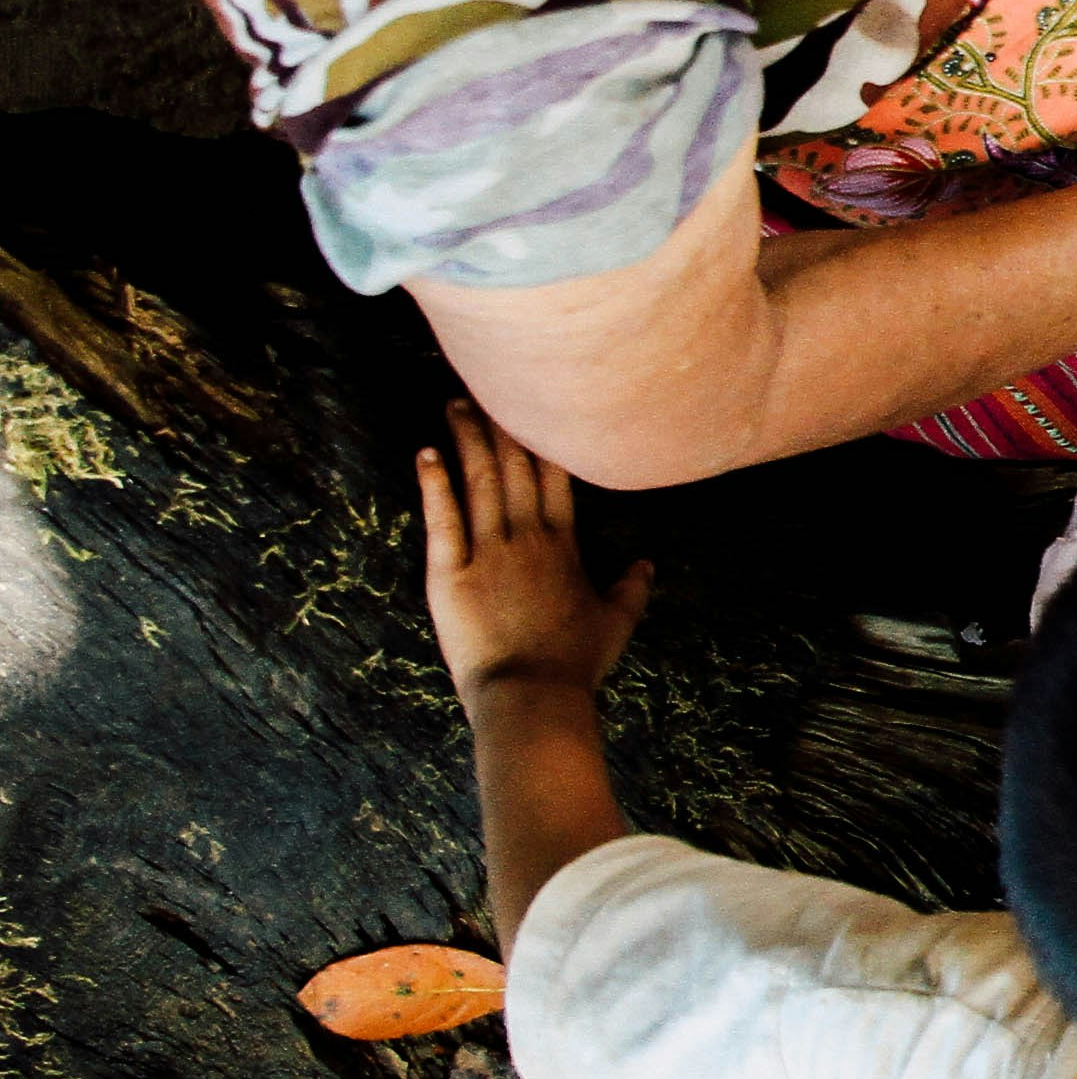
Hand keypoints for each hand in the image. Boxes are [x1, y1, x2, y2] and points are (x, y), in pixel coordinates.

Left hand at [420, 400, 654, 705]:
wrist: (530, 693)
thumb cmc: (575, 662)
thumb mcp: (615, 623)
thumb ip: (631, 589)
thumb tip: (646, 564)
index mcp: (563, 545)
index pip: (555, 477)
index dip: (542, 438)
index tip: (531, 406)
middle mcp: (526, 537)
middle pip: (514, 466)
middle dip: (498, 423)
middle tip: (485, 385)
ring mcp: (487, 551)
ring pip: (478, 481)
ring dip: (466, 440)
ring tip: (455, 403)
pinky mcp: (448, 572)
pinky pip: (441, 519)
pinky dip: (434, 483)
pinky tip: (427, 453)